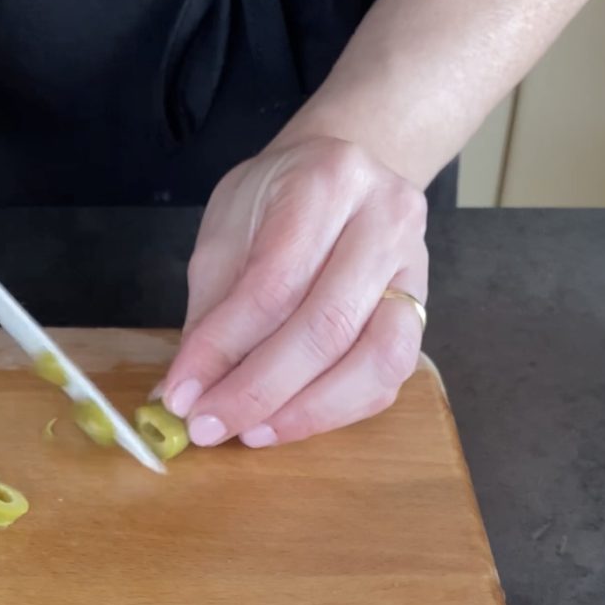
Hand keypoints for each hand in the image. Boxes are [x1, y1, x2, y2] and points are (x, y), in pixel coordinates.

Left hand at [161, 137, 427, 446]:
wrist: (343, 172)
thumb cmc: (276, 201)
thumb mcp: (228, 233)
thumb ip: (211, 310)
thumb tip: (184, 391)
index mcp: (328, 183)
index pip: (273, 284)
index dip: (223, 348)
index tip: (181, 395)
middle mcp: (387, 221)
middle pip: (327, 326)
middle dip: (259, 390)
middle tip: (208, 426)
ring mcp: (416, 269)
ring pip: (375, 361)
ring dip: (306, 411)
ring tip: (251, 432)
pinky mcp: (424, 313)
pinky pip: (387, 379)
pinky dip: (334, 411)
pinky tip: (286, 421)